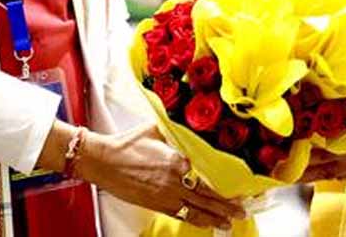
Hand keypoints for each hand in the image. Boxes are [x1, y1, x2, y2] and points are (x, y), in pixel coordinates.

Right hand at [77, 123, 245, 229]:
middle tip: (242, 212)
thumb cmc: (127, 144)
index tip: (240, 190)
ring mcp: (165, 196)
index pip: (208, 178)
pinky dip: (195, 219)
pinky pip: (180, 215)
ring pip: (195, 211)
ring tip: (229, 222)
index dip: (225, 187)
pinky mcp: (156, 205)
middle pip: (206, 198)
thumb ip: (176, 131)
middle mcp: (174, 181)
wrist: (103, 161)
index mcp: (177, 162)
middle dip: (226, 207)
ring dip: (214, 217)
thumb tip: (191, 123)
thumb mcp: (156, 129)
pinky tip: (205, 222)